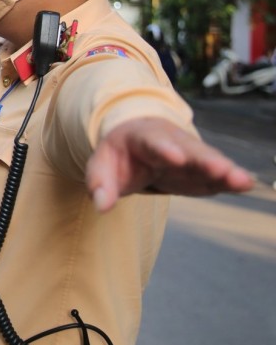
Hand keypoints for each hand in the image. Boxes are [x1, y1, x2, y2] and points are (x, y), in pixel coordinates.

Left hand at [85, 117, 253, 211]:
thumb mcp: (101, 166)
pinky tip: (245, 185)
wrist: (135, 143)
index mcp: (142, 137)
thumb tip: (102, 206)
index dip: (164, 149)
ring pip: (209, 161)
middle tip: (222, 170)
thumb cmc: (119, 156)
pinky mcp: (201, 170)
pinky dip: (230, 180)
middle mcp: (171, 142)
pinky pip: (217, 174)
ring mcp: (190, 155)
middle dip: (205, 160)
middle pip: (190, 149)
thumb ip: (100, 184)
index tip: (175, 158)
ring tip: (242, 181)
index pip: (153, 142)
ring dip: (225, 171)